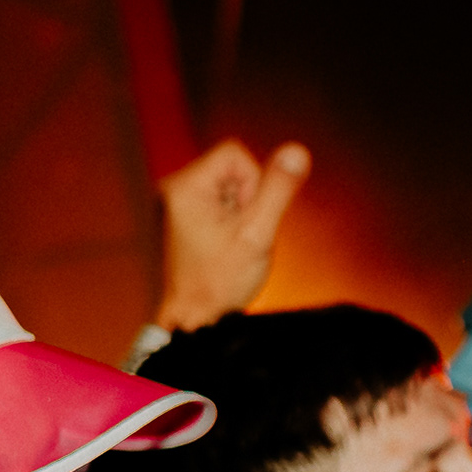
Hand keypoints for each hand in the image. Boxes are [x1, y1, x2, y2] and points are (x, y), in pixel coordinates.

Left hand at [156, 138, 311, 334]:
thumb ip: (278, 190)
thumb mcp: (257, 234)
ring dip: (239, 212)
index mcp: (185, 187)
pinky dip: (229, 220)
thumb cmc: (219, 282)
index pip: (235, 153)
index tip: (246, 220)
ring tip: (230, 244)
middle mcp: (173, 188)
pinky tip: (223, 246)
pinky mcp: (181, 215)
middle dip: (247, 200)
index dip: (254, 184)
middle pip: (231, 169)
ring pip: (227, 187)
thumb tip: (297, 151)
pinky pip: (217, 201)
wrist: (193, 319)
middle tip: (239, 236)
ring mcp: (175, 202)